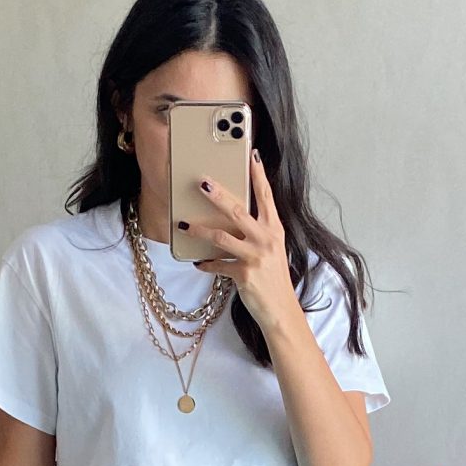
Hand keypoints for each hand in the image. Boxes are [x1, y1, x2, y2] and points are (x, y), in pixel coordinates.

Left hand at [185, 150, 298, 332]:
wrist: (280, 310)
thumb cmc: (274, 278)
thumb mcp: (272, 250)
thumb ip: (257, 231)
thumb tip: (233, 215)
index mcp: (275, 229)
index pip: (266, 196)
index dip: (259, 175)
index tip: (251, 155)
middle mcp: (266, 239)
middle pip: (238, 211)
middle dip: (218, 196)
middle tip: (202, 183)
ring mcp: (255, 256)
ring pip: (221, 236)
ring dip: (200, 229)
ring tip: (184, 223)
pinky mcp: (243, 274)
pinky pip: (218, 264)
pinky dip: (206, 263)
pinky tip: (198, 262)